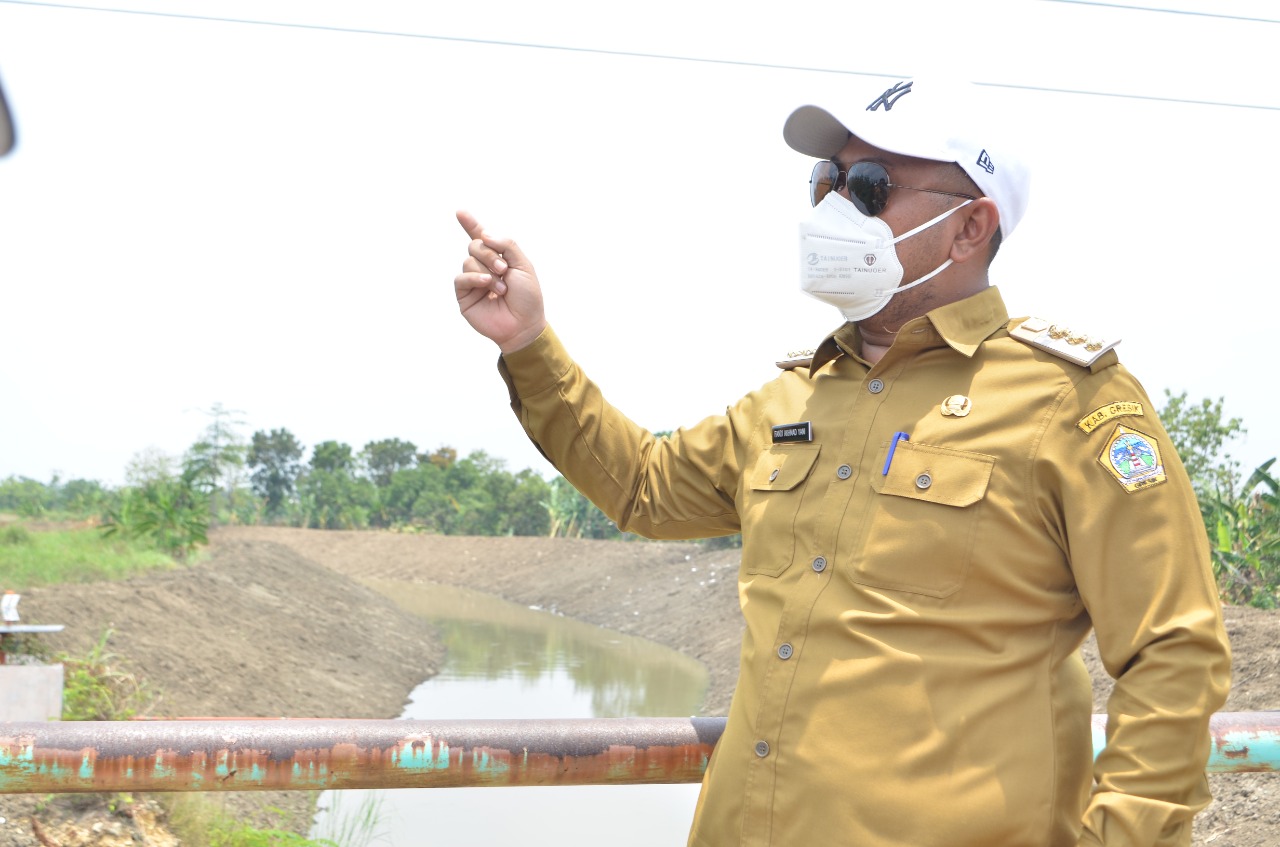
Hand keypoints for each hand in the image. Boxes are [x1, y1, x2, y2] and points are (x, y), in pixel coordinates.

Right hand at [454, 210, 547, 353]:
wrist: (524, 324)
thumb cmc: (527, 297)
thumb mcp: (524, 265)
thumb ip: (507, 245)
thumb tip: (484, 234)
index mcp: (498, 258)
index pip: (481, 237)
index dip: (471, 224)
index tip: (460, 212)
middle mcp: (483, 267)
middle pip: (475, 245)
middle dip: (489, 254)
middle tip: (504, 269)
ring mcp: (473, 281)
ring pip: (468, 260)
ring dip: (487, 270)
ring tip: (502, 288)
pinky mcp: (465, 295)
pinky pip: (461, 278)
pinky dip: (475, 278)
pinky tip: (488, 284)